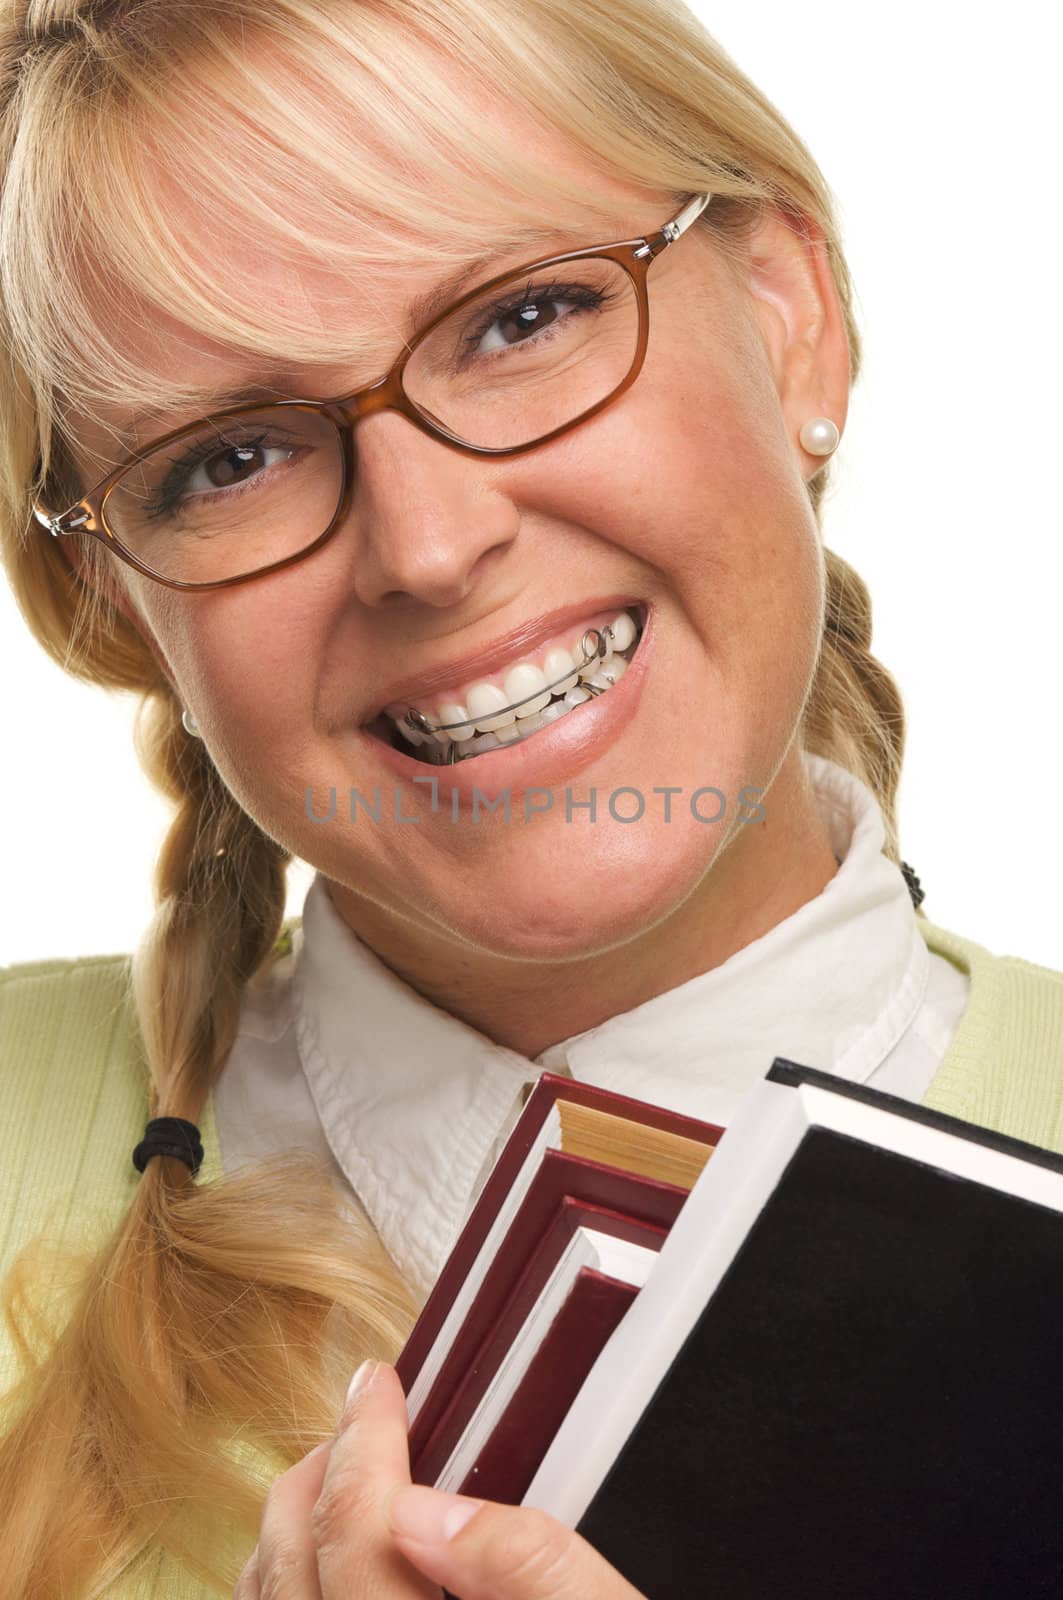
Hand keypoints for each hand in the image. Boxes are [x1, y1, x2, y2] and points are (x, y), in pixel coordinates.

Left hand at [234, 1359, 646, 1598]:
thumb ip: (535, 1570)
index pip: (359, 1540)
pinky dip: (286, 1594)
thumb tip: (425, 1508)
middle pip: (292, 1577)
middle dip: (316, 1475)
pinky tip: (327, 1566)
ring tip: (335, 1474)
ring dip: (289, 1535)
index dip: (363, 1443)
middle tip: (358, 1416)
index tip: (380, 1381)